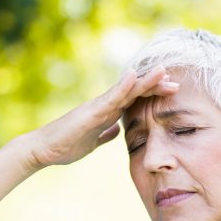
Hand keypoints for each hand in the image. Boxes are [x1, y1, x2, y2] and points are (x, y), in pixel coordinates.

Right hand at [27, 65, 178, 167]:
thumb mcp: (93, 142)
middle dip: (155, 86)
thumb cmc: (65, 146)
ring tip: (163, 70)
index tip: (172, 92)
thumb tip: (118, 130)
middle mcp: (103, 105)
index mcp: (106, 113)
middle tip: (176, 82)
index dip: (152, 94)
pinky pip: (110, 97)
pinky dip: (123, 86)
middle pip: (134, 92)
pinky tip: (135, 75)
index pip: (134, 100)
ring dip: (145, 80)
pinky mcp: (90, 111)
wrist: (44, 150)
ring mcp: (97, 106)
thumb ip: (106, 134)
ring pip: (126, 90)